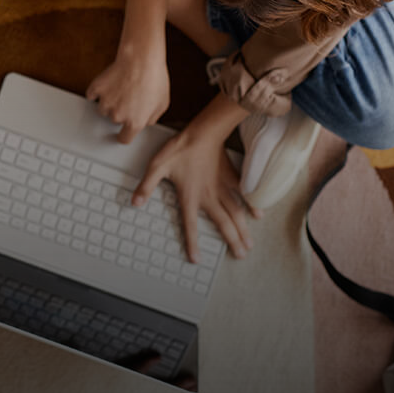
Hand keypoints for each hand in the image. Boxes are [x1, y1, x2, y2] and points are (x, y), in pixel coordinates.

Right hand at [87, 49, 169, 143]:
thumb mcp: (163, 104)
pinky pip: (92, 95)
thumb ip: (151, 118)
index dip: (125, 135)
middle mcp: (118, 116)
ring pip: (103, 109)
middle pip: (114, 121)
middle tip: (129, 99)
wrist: (141, 59)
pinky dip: (97, 92)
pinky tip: (108, 85)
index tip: (123, 132)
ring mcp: (105, 103)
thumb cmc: (154, 79)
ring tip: (120, 90)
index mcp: (135, 122)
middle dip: (120, 113)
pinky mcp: (96, 89)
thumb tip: (145, 121)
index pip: (124, 139)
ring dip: (109, 103)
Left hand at [132, 125, 255, 261]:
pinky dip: (252, 205)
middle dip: (232, 242)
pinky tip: (258, 215)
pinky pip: (244, 195)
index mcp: (190, 197)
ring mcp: (222, 188)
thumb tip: (135, 202)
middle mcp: (209, 196)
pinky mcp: (231, 178)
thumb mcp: (156, 167)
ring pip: (236, 214)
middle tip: (240, 256)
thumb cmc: (179, 149)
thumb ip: (146, 186)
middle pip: (223, 224)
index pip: (190, 225)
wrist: (202, 133)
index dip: (192, 243)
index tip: (196, 259)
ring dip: (243, 230)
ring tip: (249, 244)